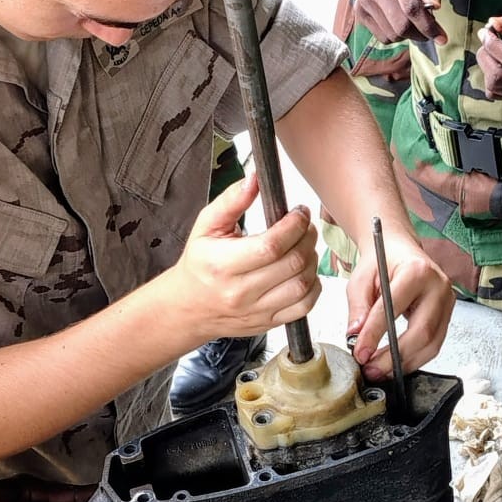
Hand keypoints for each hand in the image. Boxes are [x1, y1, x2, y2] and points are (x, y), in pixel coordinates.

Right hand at [170, 173, 319, 343]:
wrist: (188, 307)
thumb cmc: (199, 263)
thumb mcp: (206, 226)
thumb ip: (231, 200)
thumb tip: (256, 178)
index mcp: (222, 264)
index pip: (271, 246)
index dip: (294, 225)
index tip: (299, 212)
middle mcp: (240, 291)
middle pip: (292, 264)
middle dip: (307, 238)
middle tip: (305, 226)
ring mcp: (256, 311)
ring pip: (302, 285)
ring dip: (312, 260)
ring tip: (304, 246)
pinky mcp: (268, 323)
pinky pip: (304, 307)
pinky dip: (313, 286)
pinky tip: (304, 271)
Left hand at [344, 233, 453, 379]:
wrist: (400, 249)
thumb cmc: (382, 261)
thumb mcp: (361, 278)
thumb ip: (358, 307)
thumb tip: (356, 337)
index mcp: (416, 270)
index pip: (394, 309)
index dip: (375, 334)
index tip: (360, 353)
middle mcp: (438, 286)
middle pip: (422, 332)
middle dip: (394, 357)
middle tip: (371, 369)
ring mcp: (447, 301)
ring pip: (432, 343)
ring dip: (405, 363)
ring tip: (380, 371)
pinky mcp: (447, 315)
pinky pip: (434, 343)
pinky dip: (414, 358)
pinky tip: (395, 363)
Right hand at [353, 0, 449, 45]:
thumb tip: (434, 6)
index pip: (411, 9)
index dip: (428, 27)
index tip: (442, 38)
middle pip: (401, 26)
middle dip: (421, 34)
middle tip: (432, 29)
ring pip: (392, 34)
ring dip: (409, 35)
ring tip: (416, 20)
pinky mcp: (359, 10)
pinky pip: (382, 36)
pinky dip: (396, 35)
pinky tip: (401, 19)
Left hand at [475, 0, 501, 105]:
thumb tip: (495, 23)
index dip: (492, 43)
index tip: (487, 29)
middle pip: (499, 78)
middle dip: (485, 56)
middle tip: (487, 39)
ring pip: (496, 88)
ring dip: (486, 66)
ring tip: (492, 48)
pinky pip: (500, 93)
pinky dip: (492, 76)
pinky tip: (499, 60)